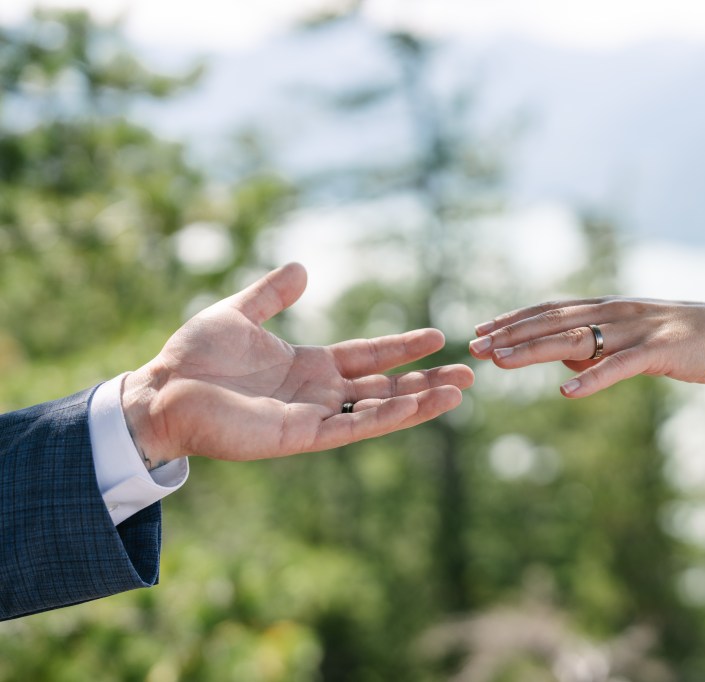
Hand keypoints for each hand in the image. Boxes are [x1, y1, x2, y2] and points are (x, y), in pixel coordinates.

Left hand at [122, 263, 473, 467]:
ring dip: (420, 402)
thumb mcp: (238, 313)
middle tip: (468, 374)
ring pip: (379, 409)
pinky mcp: (302, 435)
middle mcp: (318, 393)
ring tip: (460, 392)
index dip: (401, 347)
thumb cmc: (194, 357)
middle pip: (386, 386)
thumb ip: (272, 294)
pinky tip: (420, 405)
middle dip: (426, 381)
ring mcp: (314, 416)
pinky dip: (389, 417)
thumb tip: (303, 267)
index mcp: (309, 365)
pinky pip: (355, 426)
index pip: (368, 356)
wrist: (161, 391)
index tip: (436, 337)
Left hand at [469, 297, 704, 396]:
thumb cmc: (684, 340)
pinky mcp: (658, 352)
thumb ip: (598, 348)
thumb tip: (565, 365)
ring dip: (535, 351)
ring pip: (576, 339)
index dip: (514, 319)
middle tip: (476, 345)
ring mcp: (636, 330)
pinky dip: (592, 380)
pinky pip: (618, 367)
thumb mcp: (633, 341)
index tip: (481, 329)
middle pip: (553, 321)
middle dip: (512, 333)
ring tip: (502, 362)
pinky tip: (566, 393)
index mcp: (608, 307)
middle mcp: (615, 312)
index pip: (551, 310)